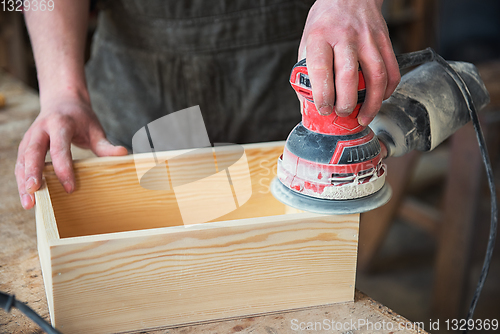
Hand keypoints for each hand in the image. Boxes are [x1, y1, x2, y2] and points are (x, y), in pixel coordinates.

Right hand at [16, 97, 127, 208]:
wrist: (62, 101)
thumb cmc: (81, 118)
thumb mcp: (95, 128)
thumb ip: (105, 145)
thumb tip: (123, 154)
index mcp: (60, 123)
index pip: (60, 147)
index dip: (63, 168)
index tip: (70, 188)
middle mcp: (41, 129)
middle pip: (33, 152)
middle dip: (33, 172)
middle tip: (35, 192)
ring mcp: (30, 137)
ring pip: (23, 160)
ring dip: (23, 181)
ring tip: (28, 203)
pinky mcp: (25, 146)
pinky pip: (21, 164)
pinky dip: (22, 180)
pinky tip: (27, 197)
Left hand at [299, 0, 400, 125]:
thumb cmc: (325, 22)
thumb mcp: (307, 41)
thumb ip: (306, 72)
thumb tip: (307, 106)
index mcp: (320, 37)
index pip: (321, 70)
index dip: (323, 95)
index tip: (323, 109)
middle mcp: (345, 37)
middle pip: (349, 76)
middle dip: (346, 102)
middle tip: (342, 114)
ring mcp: (368, 38)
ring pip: (376, 76)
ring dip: (372, 102)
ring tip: (364, 117)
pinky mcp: (385, 40)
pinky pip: (392, 70)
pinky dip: (388, 90)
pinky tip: (379, 99)